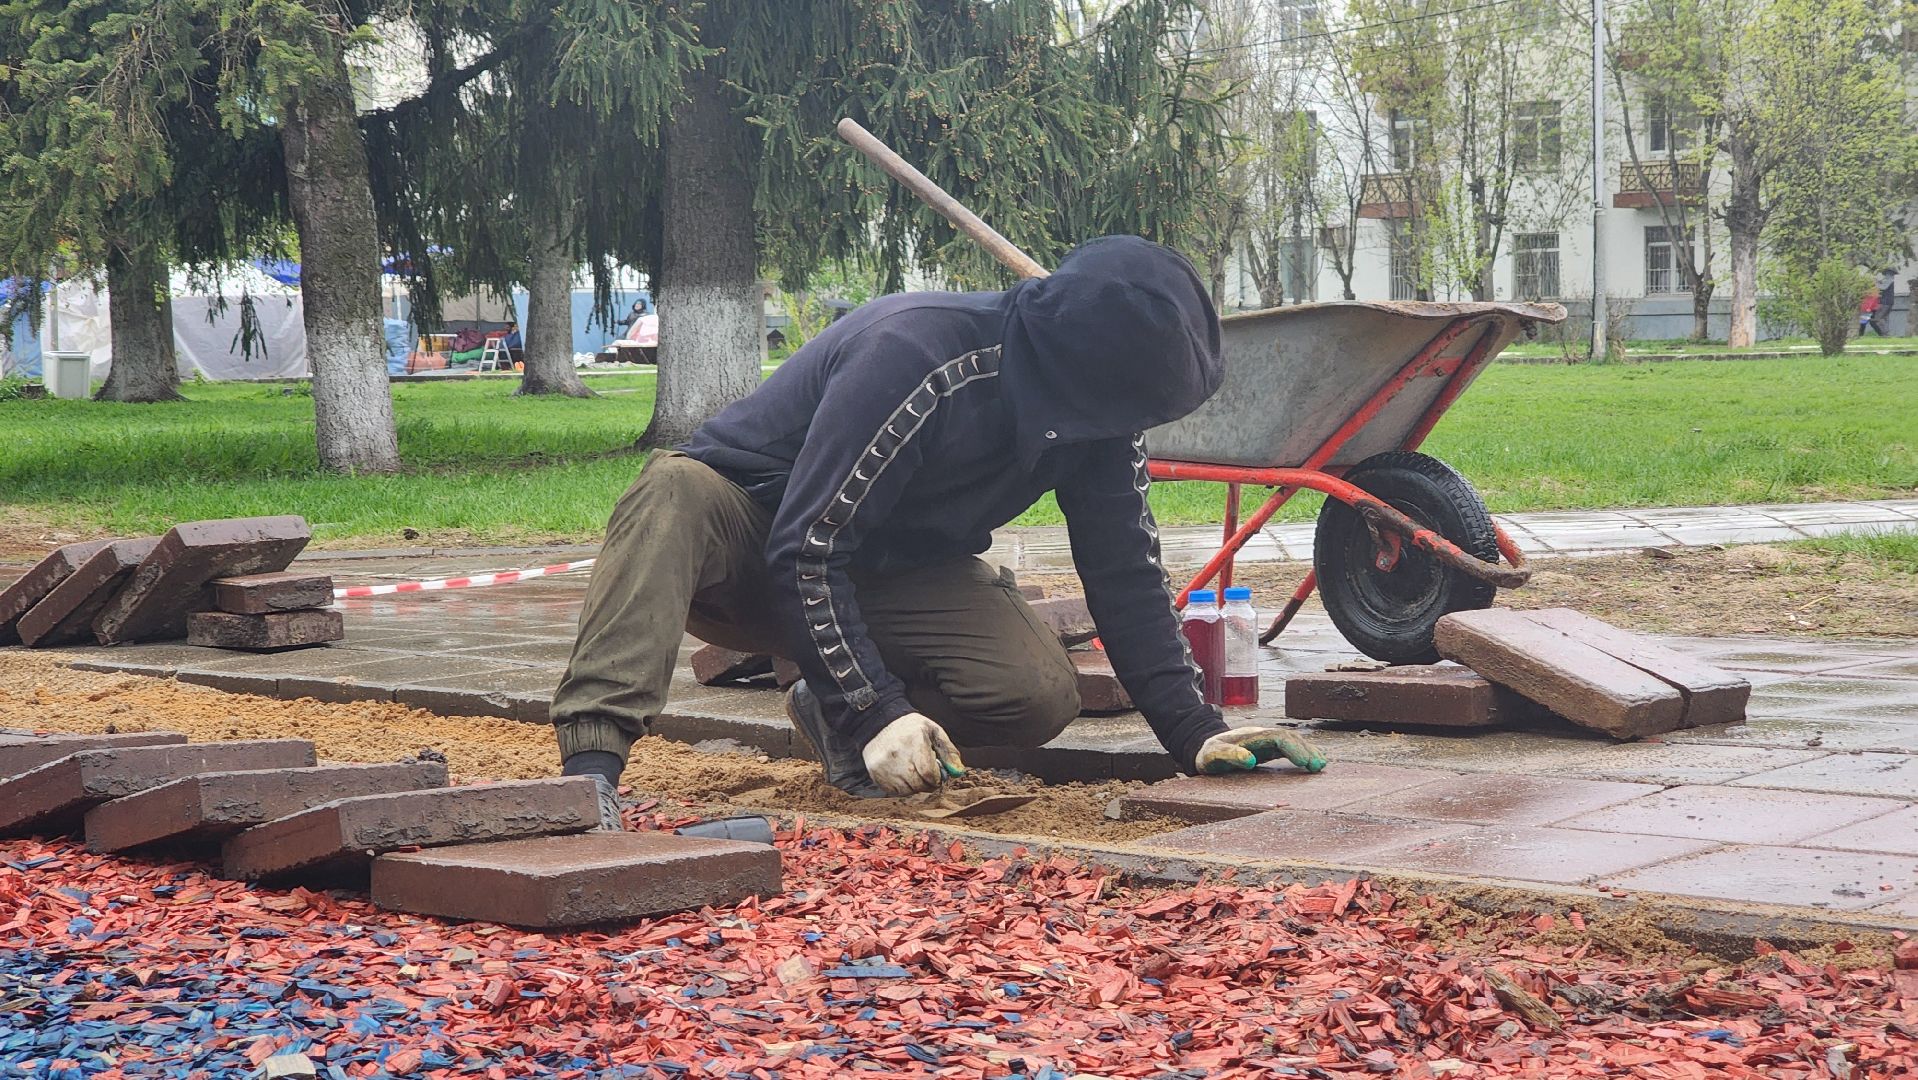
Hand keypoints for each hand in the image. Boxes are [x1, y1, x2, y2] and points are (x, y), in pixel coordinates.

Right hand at [862, 713, 963, 795]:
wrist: (879, 723)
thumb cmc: (911, 728)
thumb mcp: (933, 731)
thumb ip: (949, 751)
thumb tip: (958, 771)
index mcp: (915, 740)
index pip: (929, 773)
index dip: (937, 778)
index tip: (937, 774)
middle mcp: (897, 754)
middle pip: (918, 784)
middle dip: (927, 783)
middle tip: (927, 774)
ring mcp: (884, 765)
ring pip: (907, 790)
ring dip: (915, 785)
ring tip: (913, 770)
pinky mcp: (875, 773)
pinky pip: (894, 791)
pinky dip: (901, 787)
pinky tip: (901, 773)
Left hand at [1195, 726, 1325, 774]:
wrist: (1205, 747)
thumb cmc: (1209, 754)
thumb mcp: (1213, 755)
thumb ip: (1229, 755)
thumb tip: (1249, 759)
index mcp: (1251, 737)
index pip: (1277, 738)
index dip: (1293, 748)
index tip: (1305, 762)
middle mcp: (1262, 736)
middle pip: (1289, 738)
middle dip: (1305, 750)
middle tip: (1318, 766)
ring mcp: (1267, 742)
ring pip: (1293, 742)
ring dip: (1308, 751)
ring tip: (1321, 765)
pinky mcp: (1269, 749)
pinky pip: (1290, 748)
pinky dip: (1304, 753)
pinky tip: (1315, 761)